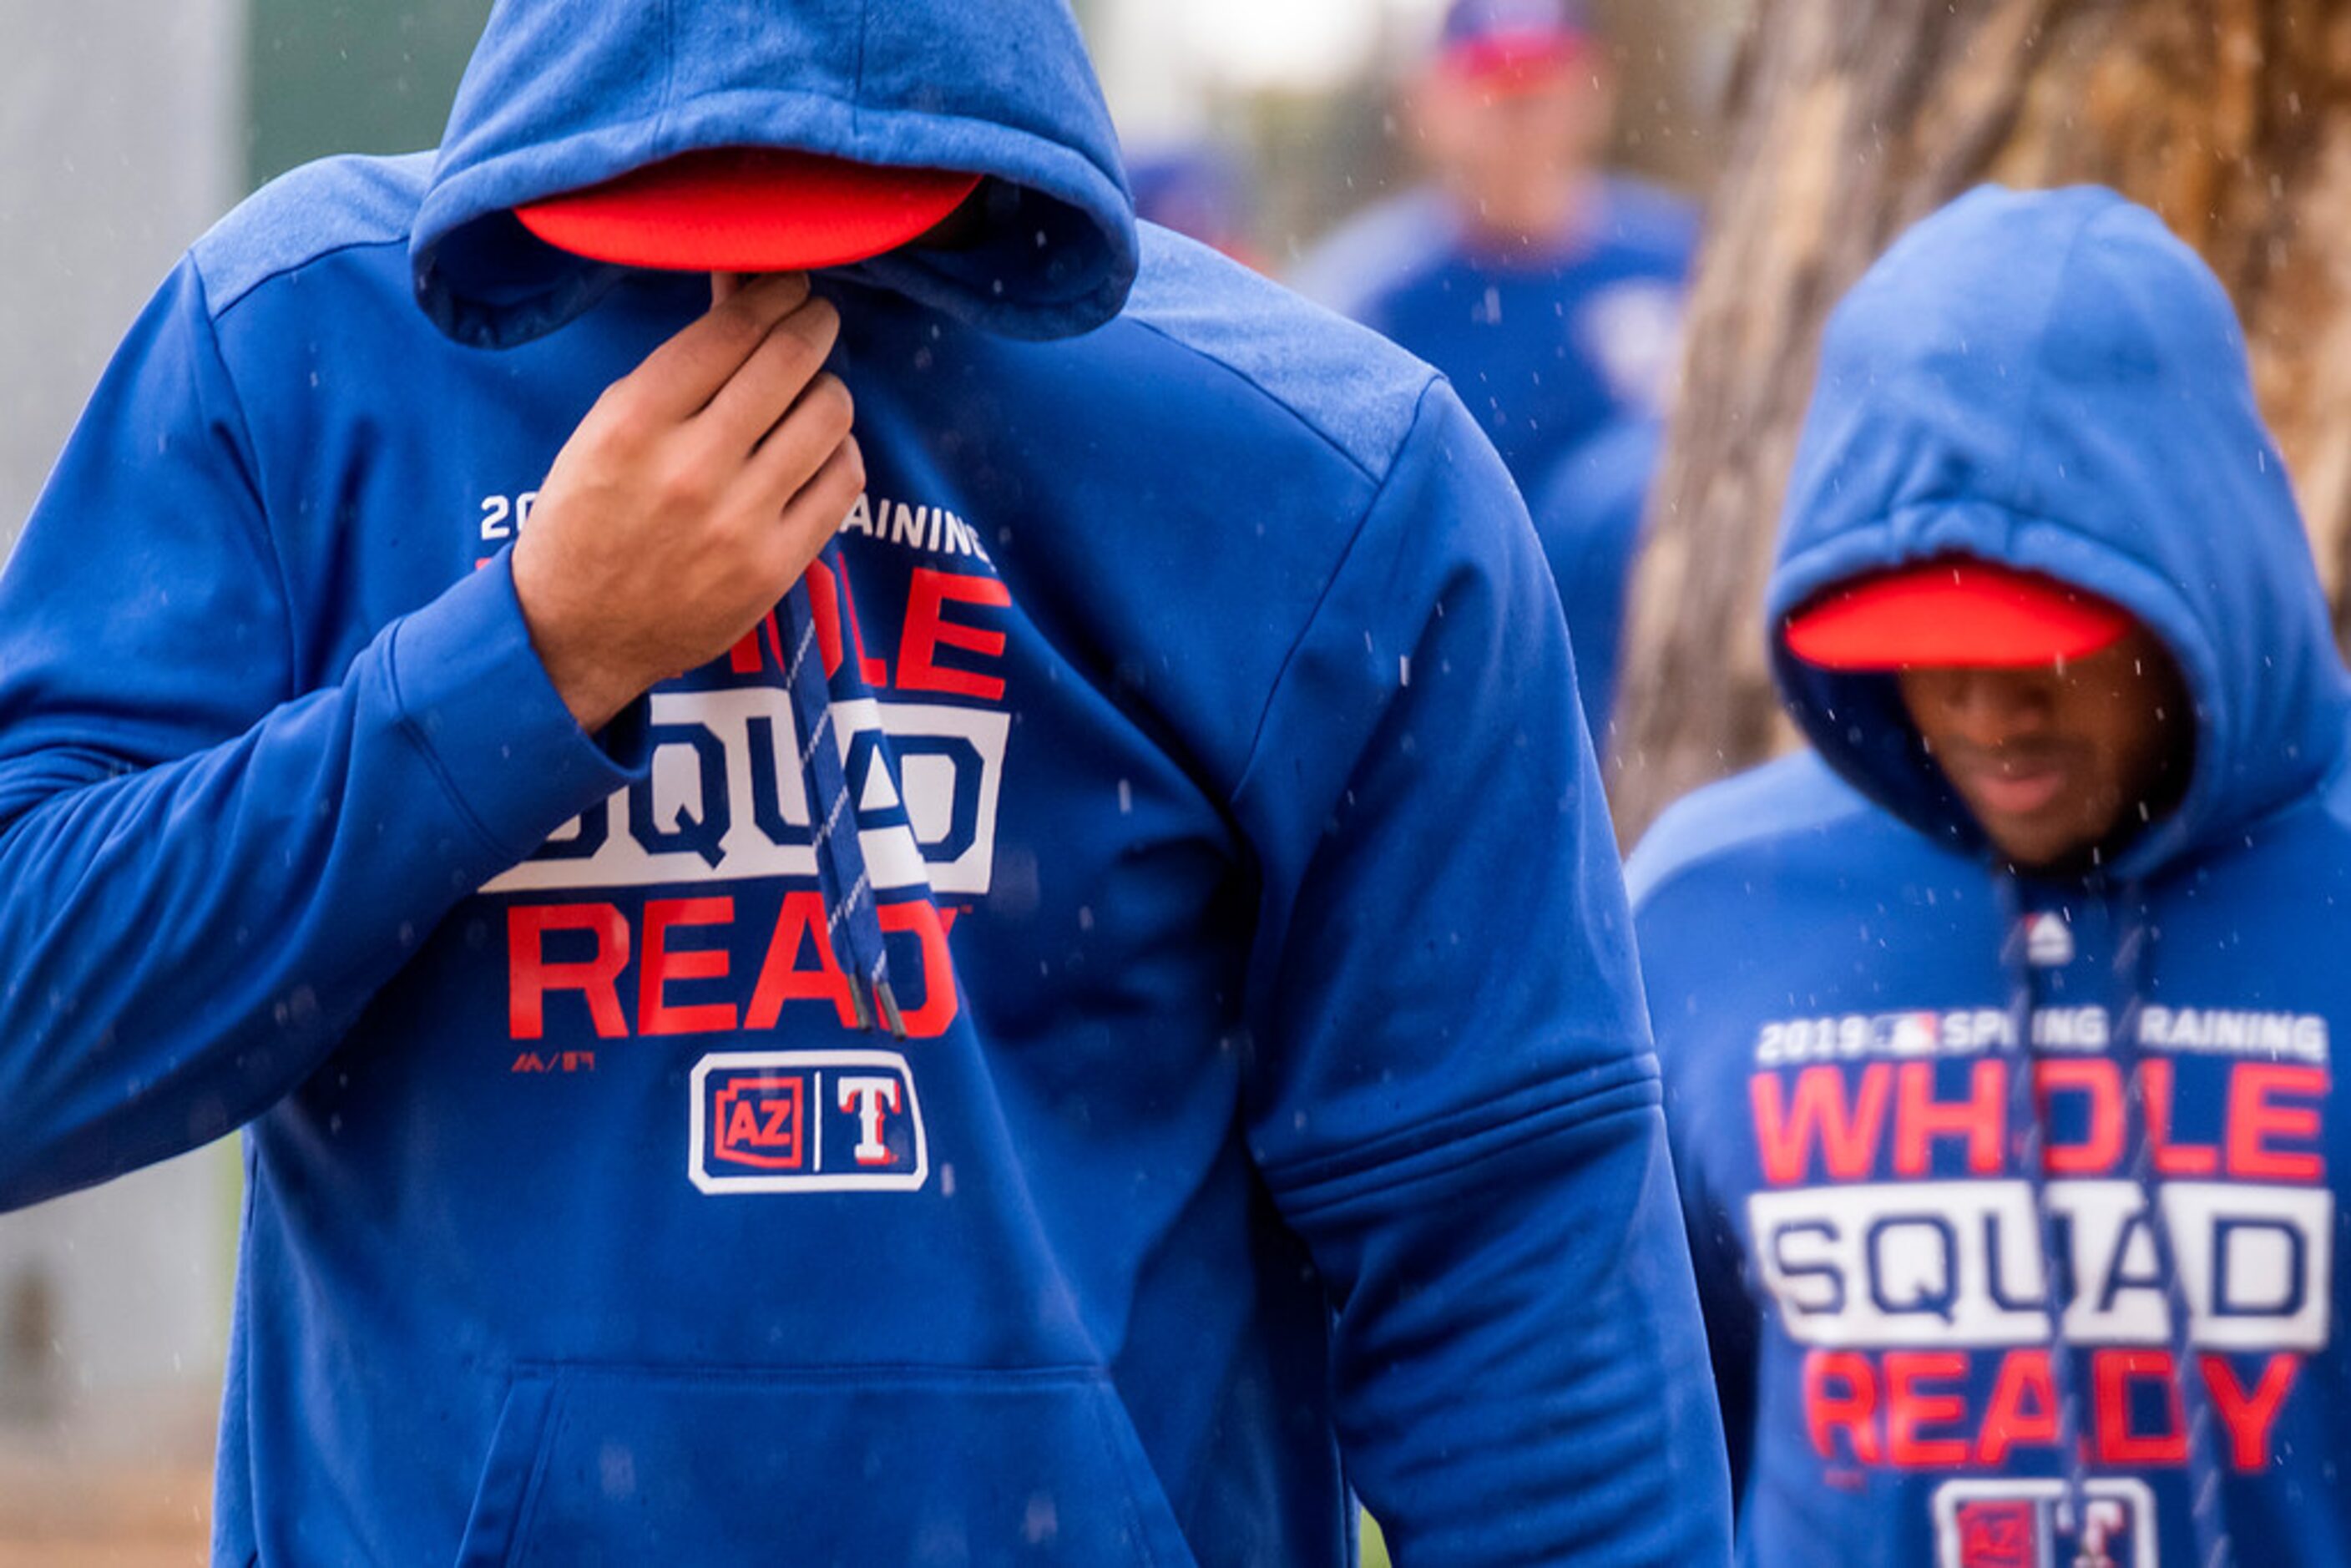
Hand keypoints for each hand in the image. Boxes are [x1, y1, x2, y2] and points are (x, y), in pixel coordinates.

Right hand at [512, 271, 861, 731]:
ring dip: (828, 388)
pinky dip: (840, 450)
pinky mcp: (776, 565)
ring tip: (812, 389)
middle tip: (816, 317)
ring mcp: (741, 520)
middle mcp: (692, 467)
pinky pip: (843, 479)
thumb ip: (677, 367)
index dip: (774, 293)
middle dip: (813, 324)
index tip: (789, 284)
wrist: (575, 633)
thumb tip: (741, 289)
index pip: (732, 330)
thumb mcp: (606, 428)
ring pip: (828, 414)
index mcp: (634, 423)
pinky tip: (820, 448)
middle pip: (789, 361)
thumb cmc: (587, 517)